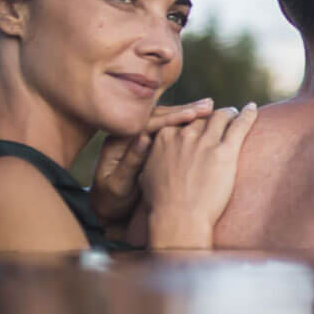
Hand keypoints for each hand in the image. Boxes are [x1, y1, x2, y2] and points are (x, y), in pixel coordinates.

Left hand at [89, 99, 214, 226]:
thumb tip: (144, 138)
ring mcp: (137, 138)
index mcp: (118, 141)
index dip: (171, 118)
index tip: (193, 114)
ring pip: (164, 120)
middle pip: (158, 116)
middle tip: (209, 104)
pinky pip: (167, 129)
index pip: (148, 124)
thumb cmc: (111, 201)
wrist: (105, 209)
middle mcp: (128, 135)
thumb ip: (131, 161)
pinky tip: (200, 120)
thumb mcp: (118, 184)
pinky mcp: (146, 143)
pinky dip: (184, 123)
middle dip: (184, 110)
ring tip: (208, 107)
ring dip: (186, 113)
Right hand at [141, 104, 258, 248]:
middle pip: (202, 118)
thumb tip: (148, 147)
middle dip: (211, 115)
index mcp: (165, 137)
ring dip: (230, 112)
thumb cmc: (161, 203)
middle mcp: (185, 135)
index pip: (182, 121)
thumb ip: (150, 156)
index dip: (192, 122)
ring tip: (236, 113)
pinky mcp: (225, 152)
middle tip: (221, 116)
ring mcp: (205, 142)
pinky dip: (248, 114)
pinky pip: (240, 125)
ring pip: (221, 116)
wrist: (178, 217)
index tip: (198, 123)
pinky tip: (253, 108)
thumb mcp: (146, 174)